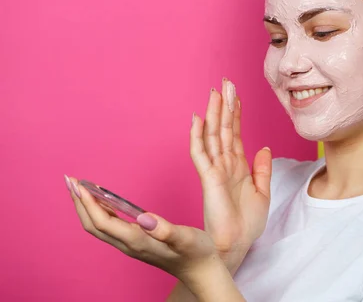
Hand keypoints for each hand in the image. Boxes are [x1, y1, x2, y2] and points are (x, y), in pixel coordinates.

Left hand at [65, 176, 217, 285]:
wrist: (201, 271)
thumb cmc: (196, 253)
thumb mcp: (186, 238)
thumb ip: (166, 229)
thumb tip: (144, 217)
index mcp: (138, 241)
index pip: (103, 222)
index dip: (89, 203)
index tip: (80, 184)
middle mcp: (129, 245)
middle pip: (94, 225)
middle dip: (79, 203)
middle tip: (71, 180)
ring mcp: (131, 245)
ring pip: (99, 226)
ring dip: (87, 207)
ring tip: (81, 188)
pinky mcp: (136, 242)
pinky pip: (110, 227)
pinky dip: (101, 211)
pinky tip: (104, 201)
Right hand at [191, 78, 271, 271]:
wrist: (237, 245)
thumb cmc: (246, 224)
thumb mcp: (263, 192)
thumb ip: (262, 169)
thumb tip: (265, 147)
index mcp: (237, 166)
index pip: (235, 133)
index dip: (236, 113)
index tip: (236, 94)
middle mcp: (224, 164)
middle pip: (223, 129)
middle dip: (225, 105)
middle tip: (226, 82)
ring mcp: (215, 170)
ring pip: (213, 135)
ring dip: (213, 113)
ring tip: (215, 92)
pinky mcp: (208, 179)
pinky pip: (201, 153)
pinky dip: (198, 136)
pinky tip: (197, 119)